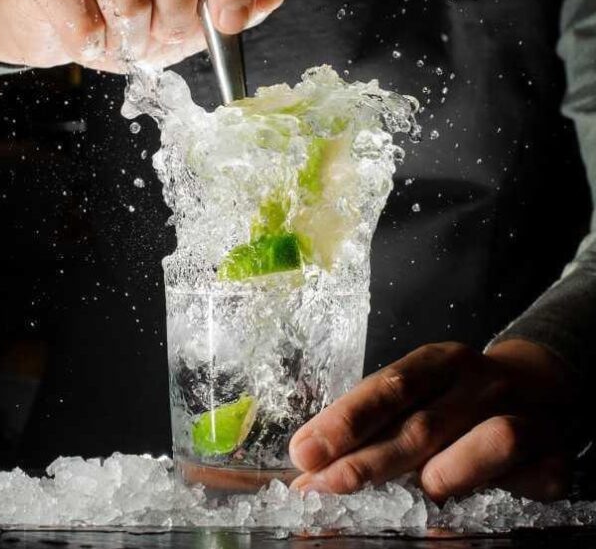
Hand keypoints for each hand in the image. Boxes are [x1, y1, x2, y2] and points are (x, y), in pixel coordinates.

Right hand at [0, 0, 284, 71]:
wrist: (64, 26)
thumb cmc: (134, 19)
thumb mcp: (194, 18)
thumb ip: (236, 4)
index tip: (229, 23)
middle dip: (177, 23)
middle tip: (162, 37)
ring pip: (129, 0)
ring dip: (131, 41)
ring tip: (122, 37)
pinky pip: (85, 20)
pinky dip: (94, 47)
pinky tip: (90, 37)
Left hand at [289, 339, 580, 501]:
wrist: (542, 384)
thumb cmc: (457, 395)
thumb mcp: (419, 390)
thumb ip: (371, 422)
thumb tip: (309, 462)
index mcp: (440, 361)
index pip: (390, 386)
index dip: (346, 420)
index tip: (305, 451)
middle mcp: (481, 382)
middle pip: (424, 423)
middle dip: (371, 460)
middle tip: (327, 484)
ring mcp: (524, 414)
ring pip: (491, 440)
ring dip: (447, 472)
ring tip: (423, 490)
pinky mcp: (556, 455)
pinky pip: (532, 480)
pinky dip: (501, 491)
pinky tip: (478, 501)